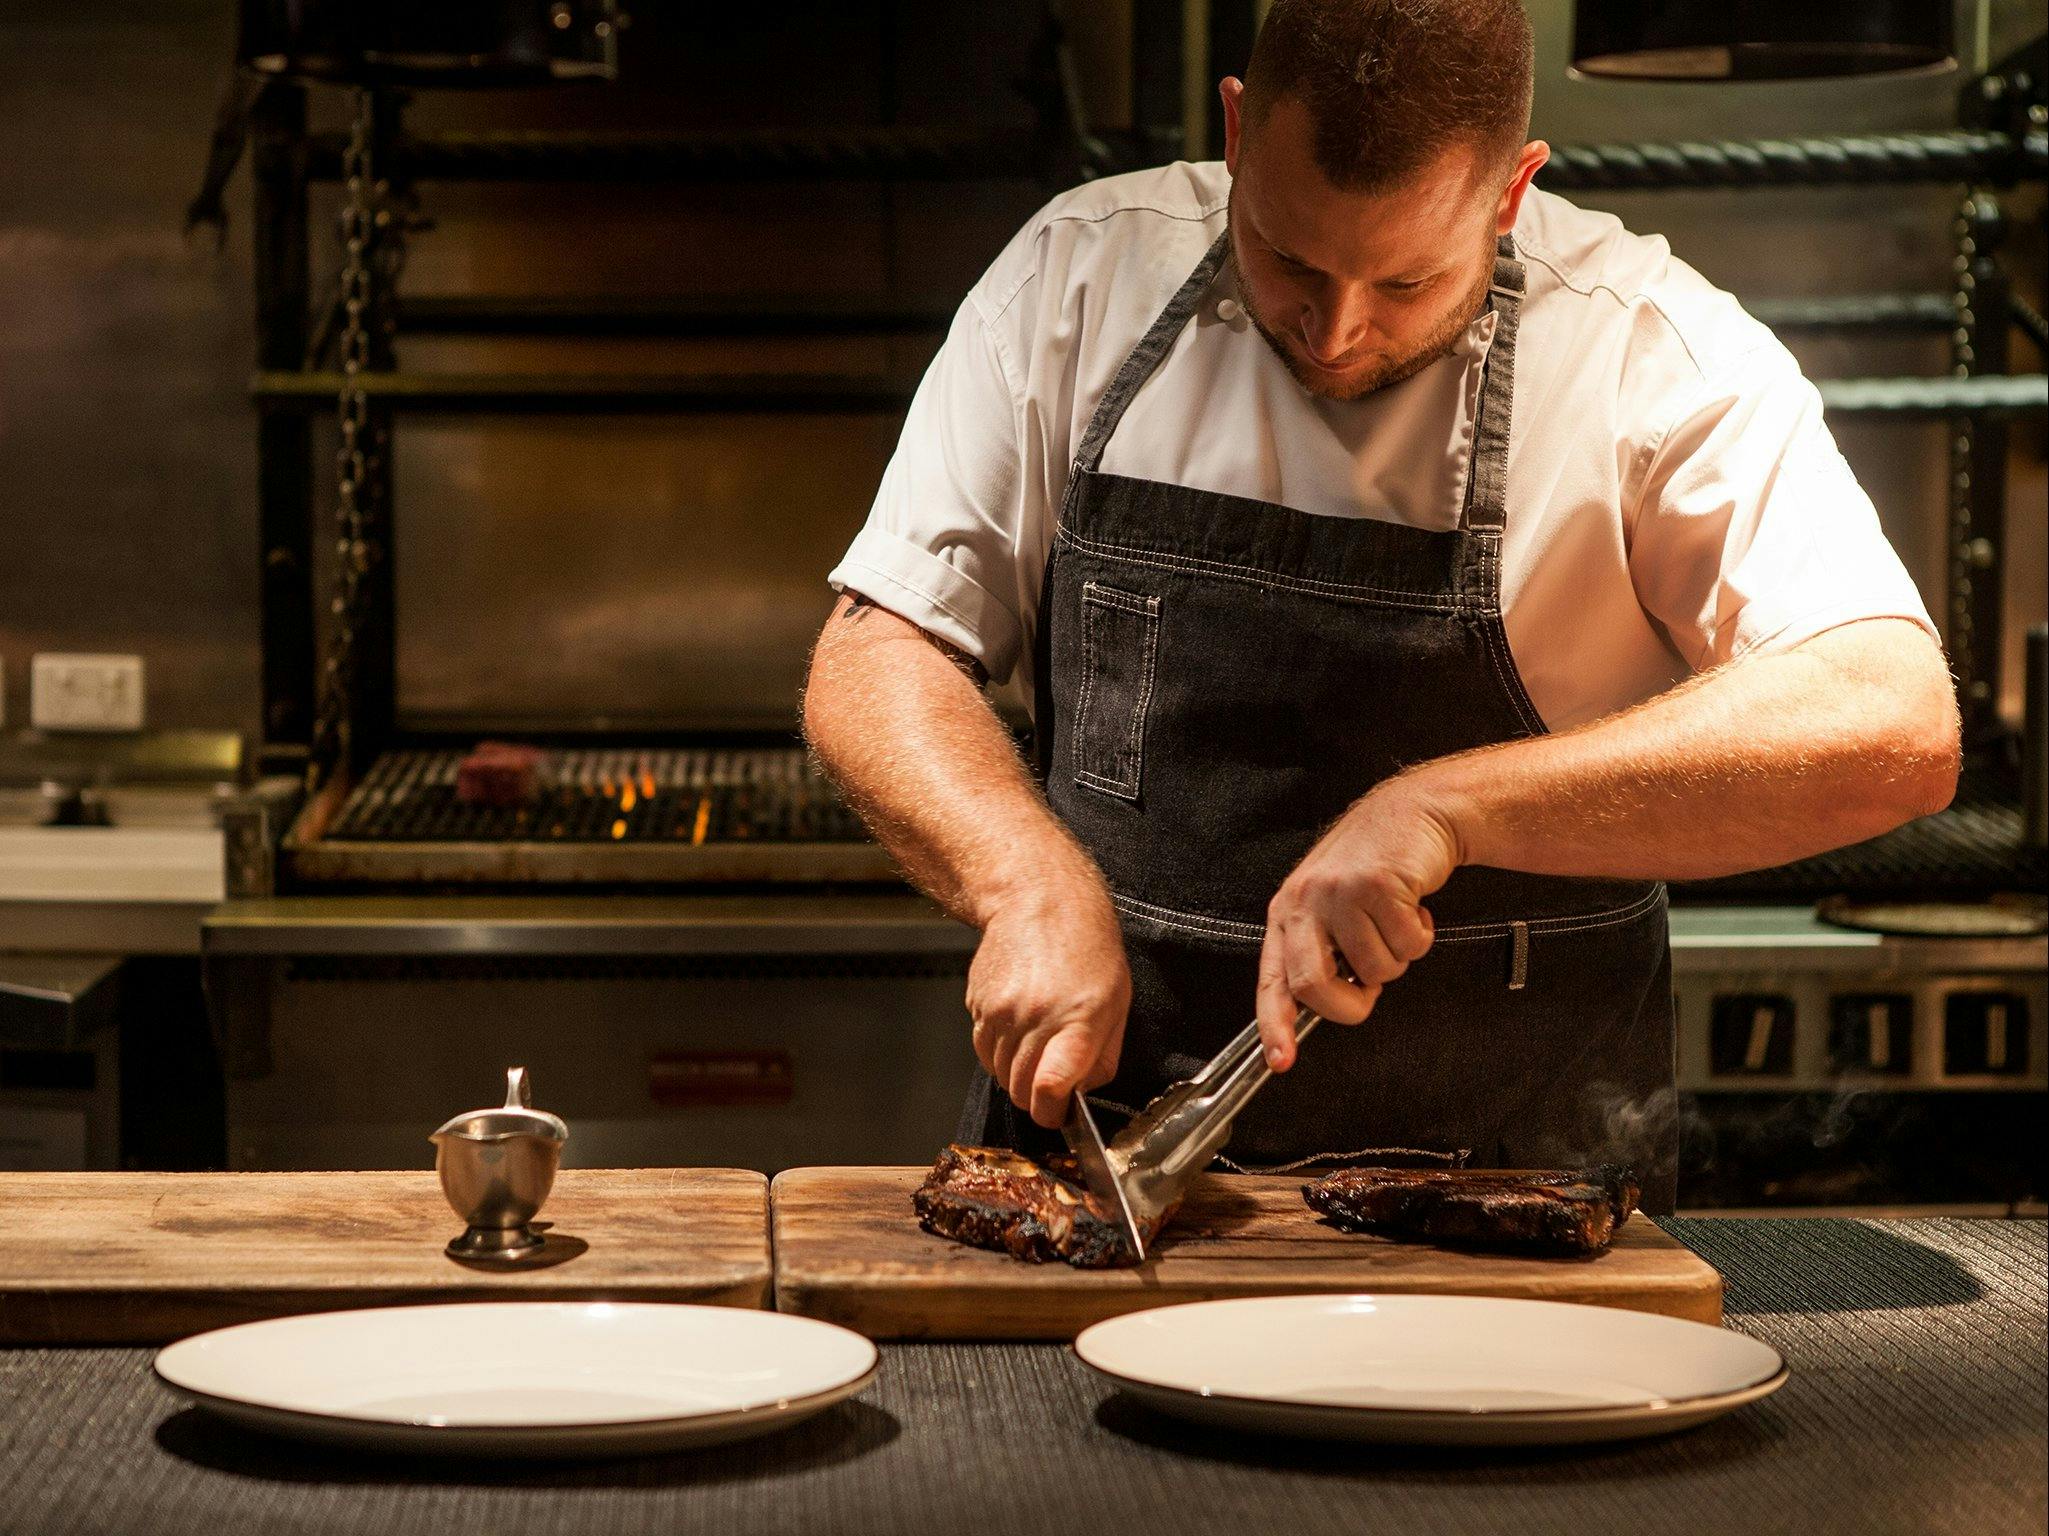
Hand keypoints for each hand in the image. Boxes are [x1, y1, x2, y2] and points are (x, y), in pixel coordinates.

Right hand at [966, 878, 1130, 1128]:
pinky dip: (998, 1050)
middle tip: (1053, 1082)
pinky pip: (982, 1049)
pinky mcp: (976, 1003)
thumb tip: (1083, 1092)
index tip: (1059, 1115)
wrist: (1039, 899)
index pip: (1050, 1087)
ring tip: (1037, 1042)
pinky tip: (1018, 1024)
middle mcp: (1034, 1017)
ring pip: (998, 1073)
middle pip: (1020, 1090)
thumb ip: (1104, 1055)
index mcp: (1077, 1019)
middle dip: (1037, 1098)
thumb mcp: (1117, 1001)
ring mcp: (999, 1010)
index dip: (1052, 1113)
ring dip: (1016, 1073)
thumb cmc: (1086, 946)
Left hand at [1256, 775, 1464, 1069]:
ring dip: (1397, 958)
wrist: (1413, 811)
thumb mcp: (1331, 905)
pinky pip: (1407, 946)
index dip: (1274, 1025)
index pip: (1272, 979)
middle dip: (1350, 1004)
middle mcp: (1304, 902)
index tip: (1281, 1061)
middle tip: (1371, 989)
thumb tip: (1320, 1008)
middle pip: (1313, 986)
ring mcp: (1339, 893)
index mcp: (1287, 912)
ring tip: (1396, 922)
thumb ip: (1321, 951)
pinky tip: (1414, 906)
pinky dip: (1421, 936)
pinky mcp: (1378, 885)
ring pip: (1374, 971)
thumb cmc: (1375, 866)